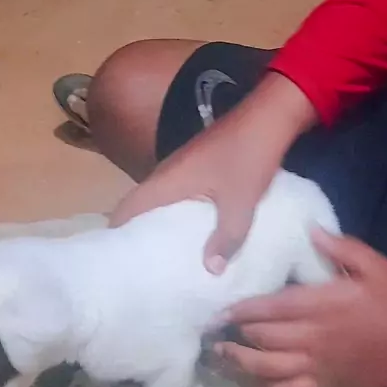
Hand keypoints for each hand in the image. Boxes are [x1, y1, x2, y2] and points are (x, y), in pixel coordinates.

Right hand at [110, 74, 315, 273]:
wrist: (269, 115)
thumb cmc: (249, 155)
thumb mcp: (241, 201)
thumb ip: (227, 237)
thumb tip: (210, 271)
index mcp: (166, 181)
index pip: (126, 208)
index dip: (117, 234)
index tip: (118, 262)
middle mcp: (166, 173)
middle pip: (139, 208)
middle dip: (137, 236)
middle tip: (142, 267)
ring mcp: (182, 168)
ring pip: (160, 203)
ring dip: (159, 226)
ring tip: (165, 258)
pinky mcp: (198, 167)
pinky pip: (178, 197)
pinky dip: (179, 216)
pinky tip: (193, 235)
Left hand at [216, 230, 386, 386]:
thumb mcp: (378, 268)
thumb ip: (342, 248)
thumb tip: (311, 230)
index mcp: (322, 305)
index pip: (270, 307)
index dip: (241, 309)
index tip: (220, 308)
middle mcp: (312, 337)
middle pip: (261, 337)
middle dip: (234, 333)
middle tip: (213, 328)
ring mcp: (315, 365)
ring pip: (267, 367)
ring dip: (239, 361)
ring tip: (220, 355)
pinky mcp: (323, 386)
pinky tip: (255, 380)